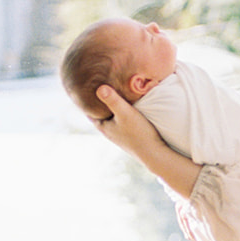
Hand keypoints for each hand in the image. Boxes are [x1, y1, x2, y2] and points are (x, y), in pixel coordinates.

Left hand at [92, 84, 204, 201]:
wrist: (154, 153)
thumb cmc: (139, 132)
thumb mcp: (125, 112)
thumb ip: (112, 99)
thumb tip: (98, 87)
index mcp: (103, 127)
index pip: (89, 112)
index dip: (86, 102)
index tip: (84, 90)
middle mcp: (109, 133)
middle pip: (100, 115)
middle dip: (99, 104)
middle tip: (98, 88)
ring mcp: (120, 136)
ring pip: (111, 119)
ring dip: (111, 110)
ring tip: (112, 96)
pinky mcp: (130, 138)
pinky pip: (121, 123)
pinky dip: (120, 115)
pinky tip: (127, 109)